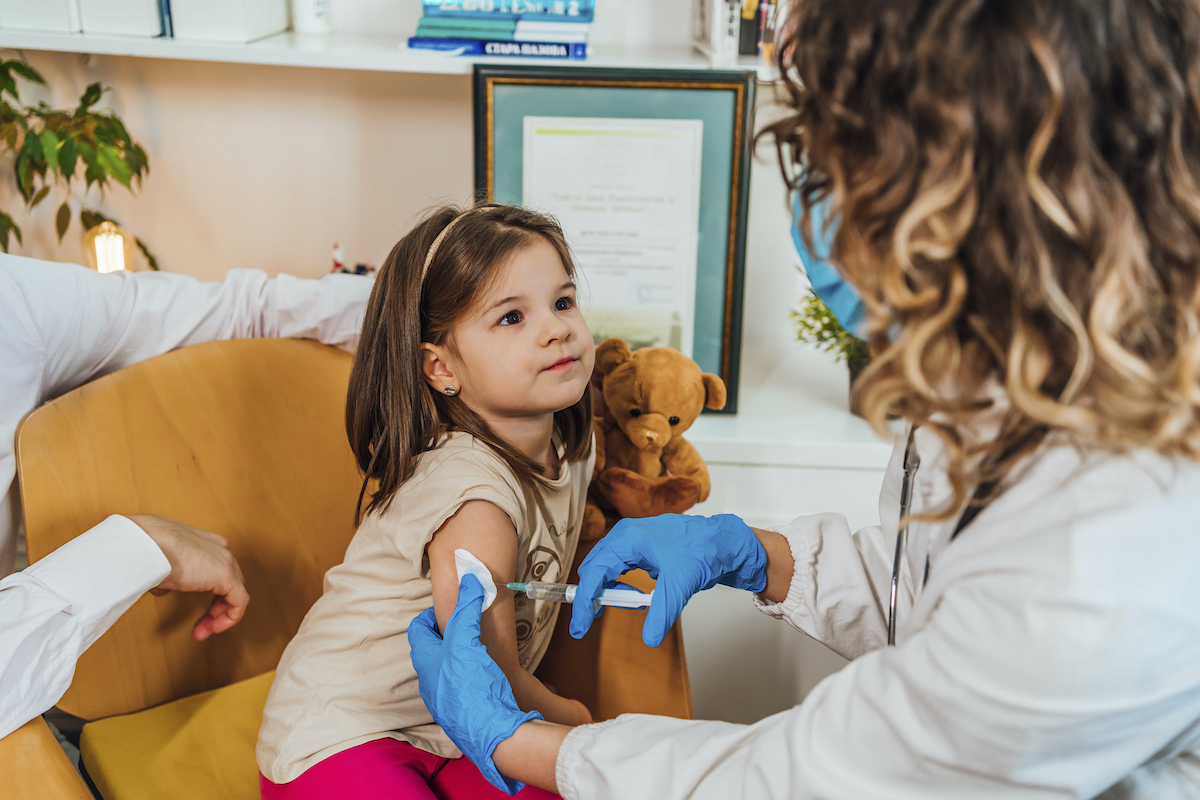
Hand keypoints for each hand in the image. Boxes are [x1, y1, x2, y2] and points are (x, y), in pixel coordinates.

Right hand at [126, 515, 249, 641]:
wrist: (146, 545)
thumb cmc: (146, 550)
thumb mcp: (159, 562)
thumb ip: (168, 574)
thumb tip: (164, 585)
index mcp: (207, 543)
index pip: (217, 571)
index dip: (210, 594)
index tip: (194, 610)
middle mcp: (221, 549)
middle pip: (229, 584)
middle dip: (215, 608)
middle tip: (199, 627)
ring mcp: (226, 561)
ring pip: (235, 593)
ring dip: (220, 615)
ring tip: (203, 632)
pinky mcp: (227, 576)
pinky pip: (239, 601)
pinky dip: (229, 617)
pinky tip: (214, 628)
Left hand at [409, 574, 542, 795]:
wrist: (493, 731)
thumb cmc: (473, 684)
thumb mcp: (468, 640)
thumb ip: (467, 608)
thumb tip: (469, 578)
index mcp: (424, 661)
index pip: (418, 628)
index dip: (432, 613)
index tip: (453, 607)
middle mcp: (429, 681)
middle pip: (432, 648)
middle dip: (449, 633)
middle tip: (469, 623)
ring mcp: (443, 699)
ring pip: (446, 668)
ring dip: (459, 654)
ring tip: (480, 646)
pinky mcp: (461, 711)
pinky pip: (460, 686)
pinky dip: (469, 674)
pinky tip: (486, 673)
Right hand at [569, 513, 766, 646]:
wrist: (724, 541)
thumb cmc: (703, 550)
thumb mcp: (680, 585)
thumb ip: (662, 613)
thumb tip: (649, 638)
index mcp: (628, 539)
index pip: (594, 573)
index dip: (584, 602)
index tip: (580, 627)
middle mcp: (626, 536)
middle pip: (594, 568)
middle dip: (590, 596)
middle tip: (588, 624)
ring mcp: (633, 540)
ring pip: (606, 567)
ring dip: (605, 590)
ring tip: (611, 611)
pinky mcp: (642, 547)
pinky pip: (620, 567)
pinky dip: (619, 584)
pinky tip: (632, 597)